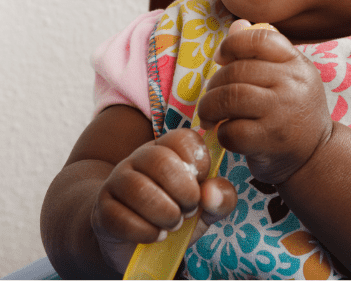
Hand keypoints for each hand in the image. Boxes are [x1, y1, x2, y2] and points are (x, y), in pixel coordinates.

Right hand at [90, 129, 236, 272]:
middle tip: (189, 209)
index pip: (183, 138)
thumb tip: (212, 193)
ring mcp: (118, 180)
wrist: (136, 240)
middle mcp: (141, 157)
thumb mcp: (206, 207)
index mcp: (169, 147)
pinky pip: (120, 217)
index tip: (202, 187)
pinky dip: (144, 231)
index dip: (199, 164)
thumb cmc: (176, 213)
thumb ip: (221, 198)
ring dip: (164, 212)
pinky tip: (155, 236)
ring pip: (138, 188)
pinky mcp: (102, 209)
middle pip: (160, 160)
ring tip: (173, 225)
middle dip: (183, 191)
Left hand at [198, 21, 332, 184]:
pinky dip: (221, 133)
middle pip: (237, 71)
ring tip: (209, 115)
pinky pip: (232, 130)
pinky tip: (226, 134)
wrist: (317, 156)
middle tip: (211, 97)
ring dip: (210, 107)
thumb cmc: (294, 112)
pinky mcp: (271, 141)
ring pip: (231, 98)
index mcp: (297, 64)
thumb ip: (262, 53)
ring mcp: (283, 113)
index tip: (221, 58)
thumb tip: (237, 25)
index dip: (232, 44)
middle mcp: (293, 84)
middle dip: (214, 84)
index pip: (260, 38)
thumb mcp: (288, 78)